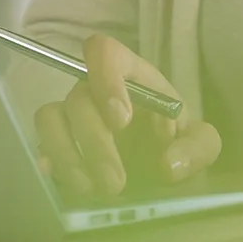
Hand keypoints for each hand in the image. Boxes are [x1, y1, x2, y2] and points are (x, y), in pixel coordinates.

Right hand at [33, 34, 220, 196]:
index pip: (105, 52)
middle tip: (116, 183)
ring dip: (68, 155)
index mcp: (132, 77)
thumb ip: (197, 147)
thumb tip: (168, 165)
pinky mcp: (57, 146)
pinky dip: (50, 165)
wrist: (161, 169)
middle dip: (96, 143)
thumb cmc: (178, 142)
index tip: (121, 121)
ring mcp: (72, 117)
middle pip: (79, 98)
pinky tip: (67, 186)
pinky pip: (40, 145)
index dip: (106, 78)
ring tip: (92, 189)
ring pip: (50, 119)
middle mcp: (95, 91)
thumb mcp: (202, 143)